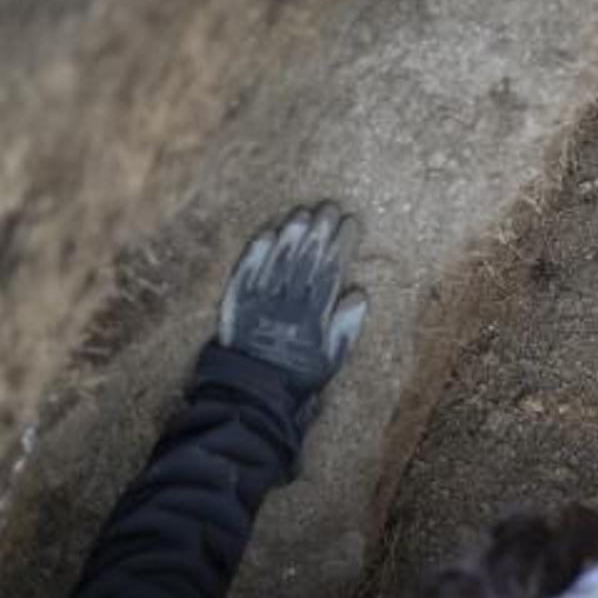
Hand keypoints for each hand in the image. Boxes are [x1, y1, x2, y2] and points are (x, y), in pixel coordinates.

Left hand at [218, 203, 366, 396]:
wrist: (253, 391)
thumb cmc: (299, 375)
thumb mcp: (333, 358)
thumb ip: (346, 326)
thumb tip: (360, 292)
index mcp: (314, 316)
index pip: (331, 271)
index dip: (342, 244)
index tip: (351, 222)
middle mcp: (287, 303)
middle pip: (305, 259)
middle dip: (320, 231)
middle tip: (329, 206)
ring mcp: (260, 300)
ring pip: (278, 260)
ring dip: (291, 234)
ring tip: (303, 212)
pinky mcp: (237, 301)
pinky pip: (247, 272)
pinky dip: (257, 252)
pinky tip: (267, 233)